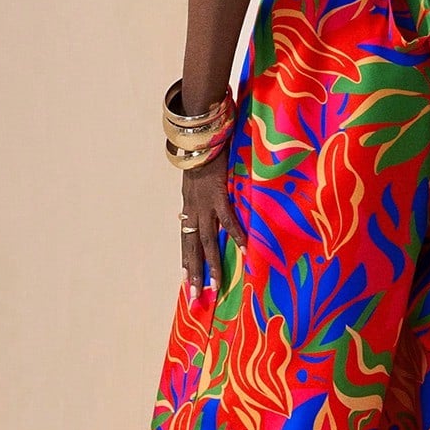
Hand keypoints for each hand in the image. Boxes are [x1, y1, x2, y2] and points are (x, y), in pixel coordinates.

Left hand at [179, 154, 246, 302]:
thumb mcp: (200, 178)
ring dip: (211, 265)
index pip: (186, 239)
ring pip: (206, 240)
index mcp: (189, 205)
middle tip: (196, 297)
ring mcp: (204, 202)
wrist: (200, 132)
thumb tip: (212, 205)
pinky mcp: (218, 192)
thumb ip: (205, 194)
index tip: (186, 281)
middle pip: (191, 246)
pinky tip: (243, 249)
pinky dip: (235, 234)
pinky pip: (228, 218)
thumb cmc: (205, 152)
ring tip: (216, 286)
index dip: (186, 260)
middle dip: (194, 273)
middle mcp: (193, 207)